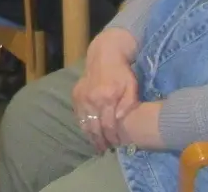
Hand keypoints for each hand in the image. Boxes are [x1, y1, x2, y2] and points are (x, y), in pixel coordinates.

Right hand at [72, 29, 140, 150]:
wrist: (104, 55)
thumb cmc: (122, 72)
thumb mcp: (132, 87)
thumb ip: (128, 104)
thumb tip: (120, 120)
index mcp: (107, 98)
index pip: (108, 126)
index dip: (112, 138)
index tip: (116, 146)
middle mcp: (92, 99)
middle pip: (94, 127)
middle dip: (100, 141)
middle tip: (104, 151)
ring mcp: (81, 97)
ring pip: (84, 123)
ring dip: (90, 136)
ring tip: (96, 145)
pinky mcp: (75, 94)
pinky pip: (78, 115)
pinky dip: (83, 124)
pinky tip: (88, 131)